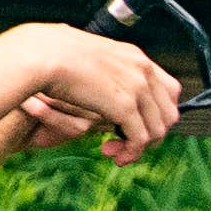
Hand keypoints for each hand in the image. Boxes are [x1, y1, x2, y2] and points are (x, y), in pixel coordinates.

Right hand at [18, 25, 190, 159]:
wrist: (40, 54)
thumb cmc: (51, 55)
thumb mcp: (89, 58)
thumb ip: (105, 72)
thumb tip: (105, 80)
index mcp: (136, 57)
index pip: (170, 90)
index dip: (158, 114)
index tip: (138, 126)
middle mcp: (143, 70)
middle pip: (168, 113)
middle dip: (152, 135)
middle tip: (126, 145)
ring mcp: (137, 87)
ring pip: (158, 129)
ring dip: (140, 148)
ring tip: (118, 154)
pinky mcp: (124, 105)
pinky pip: (140, 138)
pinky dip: (132, 152)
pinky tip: (116, 156)